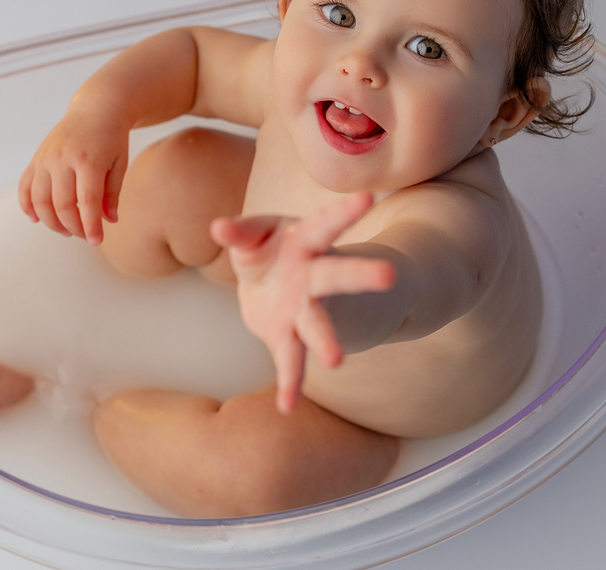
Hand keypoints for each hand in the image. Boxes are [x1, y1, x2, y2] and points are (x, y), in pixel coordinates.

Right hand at [18, 108, 129, 244]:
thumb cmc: (112, 138)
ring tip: (65, 230)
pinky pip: (25, 187)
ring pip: (40, 200)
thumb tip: (109, 221)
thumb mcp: (120, 163)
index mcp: (89, 160)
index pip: (87, 202)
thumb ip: (112, 193)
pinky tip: (37, 219)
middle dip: (73, 227)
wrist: (96, 108)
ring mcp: (46, 158)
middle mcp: (63, 158)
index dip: (90, 226)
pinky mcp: (36, 158)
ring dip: (51, 221)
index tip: (96, 241)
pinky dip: (28, 206)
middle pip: (62, 205)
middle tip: (84, 235)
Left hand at [210, 193, 395, 413]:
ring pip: (318, 326)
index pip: (327, 223)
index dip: (345, 211)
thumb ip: (241, 233)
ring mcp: (306, 310)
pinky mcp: (289, 337)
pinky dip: (289, 383)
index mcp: (308, 242)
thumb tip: (217, 228)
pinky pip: (291, 361)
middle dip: (362, 275)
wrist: (280, 290)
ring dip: (326, 341)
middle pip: (340, 275)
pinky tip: (286, 406)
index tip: (369, 198)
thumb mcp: (257, 235)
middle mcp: (315, 277)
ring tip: (335, 360)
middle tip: (388, 275)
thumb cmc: (271, 250)